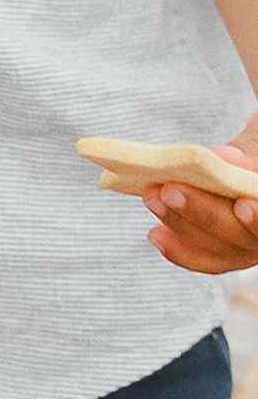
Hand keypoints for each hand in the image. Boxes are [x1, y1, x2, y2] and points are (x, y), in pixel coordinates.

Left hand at [144, 113, 257, 273]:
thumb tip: (220, 159)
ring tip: (152, 198)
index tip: (243, 205)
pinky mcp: (225, 254)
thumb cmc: (254, 151)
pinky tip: (155, 234)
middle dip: (204, 212)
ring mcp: (249, 246)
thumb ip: (244, 153)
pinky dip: (178, 249)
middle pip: (242, 234)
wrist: (243, 165)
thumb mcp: (256, 140)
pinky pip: (203, 258)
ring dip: (181, 224)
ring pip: (220, 248)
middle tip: (169, 191)